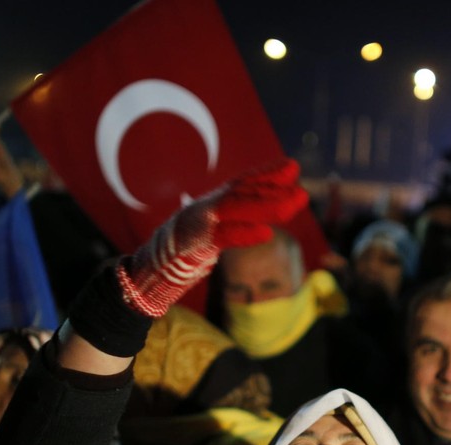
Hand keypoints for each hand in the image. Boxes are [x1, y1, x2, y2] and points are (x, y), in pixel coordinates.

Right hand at [118, 158, 306, 316]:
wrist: (148, 271)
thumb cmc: (182, 252)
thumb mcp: (211, 231)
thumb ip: (232, 221)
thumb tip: (262, 220)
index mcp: (211, 204)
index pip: (242, 183)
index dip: (266, 174)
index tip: (291, 167)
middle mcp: (205, 208)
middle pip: (243, 193)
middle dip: (274, 189)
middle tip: (302, 192)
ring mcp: (199, 224)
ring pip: (237, 210)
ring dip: (268, 207)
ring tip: (295, 204)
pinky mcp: (193, 245)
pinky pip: (223, 237)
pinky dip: (244, 234)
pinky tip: (266, 233)